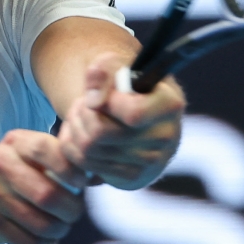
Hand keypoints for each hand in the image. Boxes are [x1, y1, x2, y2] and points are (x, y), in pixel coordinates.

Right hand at [0, 129, 86, 243]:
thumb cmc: (1, 186)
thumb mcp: (22, 162)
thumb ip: (55, 162)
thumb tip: (97, 175)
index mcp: (13, 143)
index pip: (48, 148)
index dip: (71, 168)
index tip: (83, 183)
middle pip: (48, 194)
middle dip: (70, 212)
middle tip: (72, 216)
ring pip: (40, 222)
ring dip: (57, 232)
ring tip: (57, 229)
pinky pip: (25, 240)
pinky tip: (40, 241)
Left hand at [57, 52, 184, 189]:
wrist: (137, 111)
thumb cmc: (126, 85)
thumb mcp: (115, 66)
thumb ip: (103, 71)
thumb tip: (94, 101)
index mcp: (170, 104)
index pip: (132, 113)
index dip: (107, 102)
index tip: (102, 95)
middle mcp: (167, 137)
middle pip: (100, 133)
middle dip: (81, 112)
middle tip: (83, 102)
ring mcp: (151, 162)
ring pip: (88, 149)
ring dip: (74, 127)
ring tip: (81, 114)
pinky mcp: (133, 178)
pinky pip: (85, 164)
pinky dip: (73, 146)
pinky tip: (80, 133)